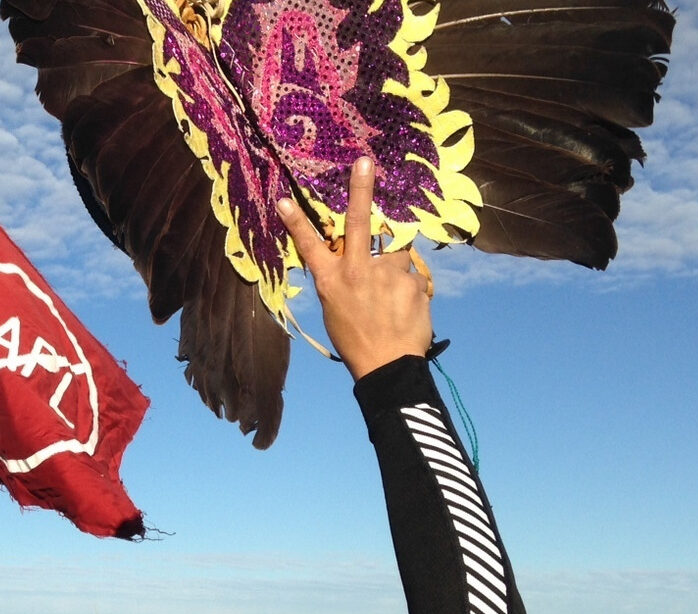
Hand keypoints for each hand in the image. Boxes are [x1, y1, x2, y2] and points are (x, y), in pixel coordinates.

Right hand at [278, 157, 433, 380]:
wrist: (388, 366)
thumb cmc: (356, 339)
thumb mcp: (336, 307)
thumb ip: (345, 277)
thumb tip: (357, 257)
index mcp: (332, 281)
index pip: (310, 246)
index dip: (296, 222)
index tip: (284, 200)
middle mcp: (357, 272)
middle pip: (359, 222)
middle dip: (361, 189)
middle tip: (365, 162)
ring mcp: (387, 274)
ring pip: (395, 254)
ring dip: (395, 267)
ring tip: (393, 299)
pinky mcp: (413, 281)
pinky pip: (412, 275)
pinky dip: (409, 288)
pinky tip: (405, 309)